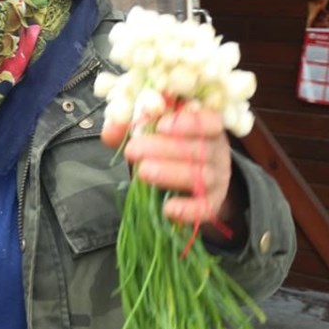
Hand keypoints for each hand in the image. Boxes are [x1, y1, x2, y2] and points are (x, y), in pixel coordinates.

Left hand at [102, 107, 243, 240]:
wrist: (187, 186)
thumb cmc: (166, 151)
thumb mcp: (149, 135)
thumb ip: (130, 128)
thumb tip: (112, 126)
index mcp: (205, 126)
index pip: (209, 119)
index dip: (187, 122)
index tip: (159, 126)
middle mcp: (216, 150)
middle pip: (198, 148)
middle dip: (164, 148)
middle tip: (134, 150)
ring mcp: (217, 178)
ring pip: (200, 176)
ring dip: (171, 173)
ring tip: (144, 172)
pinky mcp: (212, 204)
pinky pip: (204, 208)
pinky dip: (188, 209)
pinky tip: (169, 208)